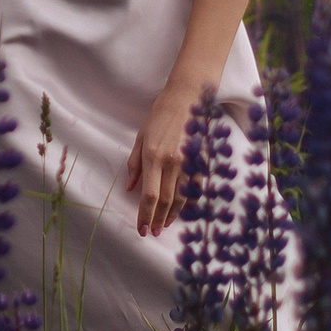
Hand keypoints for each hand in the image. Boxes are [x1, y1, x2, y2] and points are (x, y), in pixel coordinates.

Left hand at [123, 82, 208, 236]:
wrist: (187, 98)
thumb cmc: (160, 115)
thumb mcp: (141, 137)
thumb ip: (135, 164)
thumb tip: (130, 188)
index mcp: (153, 156)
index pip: (149, 195)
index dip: (145, 214)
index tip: (141, 228)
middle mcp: (171, 162)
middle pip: (165, 200)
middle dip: (157, 219)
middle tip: (151, 232)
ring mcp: (188, 162)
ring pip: (181, 198)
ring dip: (171, 215)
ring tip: (163, 225)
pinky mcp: (200, 160)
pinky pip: (193, 188)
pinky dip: (186, 202)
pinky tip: (179, 210)